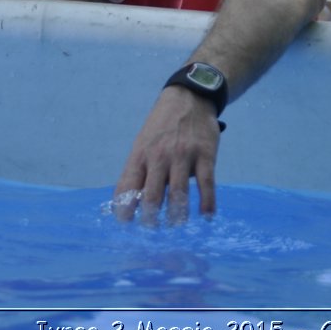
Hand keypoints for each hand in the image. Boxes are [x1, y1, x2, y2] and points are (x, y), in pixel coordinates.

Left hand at [112, 86, 220, 223]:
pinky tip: (207, 216)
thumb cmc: (162, 126)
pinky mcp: (206, 155)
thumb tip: (123, 203)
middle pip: (151, 196)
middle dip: (150, 219)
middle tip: (153, 231)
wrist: (190, 98)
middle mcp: (159, 157)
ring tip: (176, 226)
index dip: (124, 209)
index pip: (127, 187)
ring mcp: (183, 156)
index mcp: (140, 155)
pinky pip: (207, 184)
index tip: (126, 226)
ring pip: (178, 193)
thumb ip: (136, 171)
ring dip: (177, 216)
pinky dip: (207, 203)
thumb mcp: (142, 143)